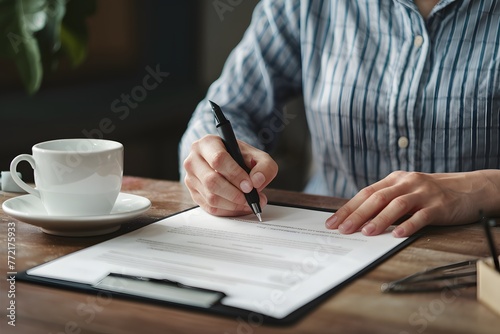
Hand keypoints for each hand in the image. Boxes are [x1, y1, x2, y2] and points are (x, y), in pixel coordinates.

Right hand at [183, 134, 277, 216]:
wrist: (231, 163)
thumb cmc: (241, 158)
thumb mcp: (258, 156)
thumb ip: (264, 166)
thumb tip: (257, 181)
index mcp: (208, 143)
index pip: (218, 159)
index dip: (235, 174)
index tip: (249, 185)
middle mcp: (194, 160)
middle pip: (211, 181)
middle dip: (234, 193)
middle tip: (250, 198)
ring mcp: (191, 178)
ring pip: (210, 197)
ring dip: (233, 204)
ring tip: (249, 203)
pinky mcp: (194, 193)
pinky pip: (210, 208)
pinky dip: (228, 211)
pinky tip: (240, 207)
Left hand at [325, 170, 497, 236]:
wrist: (469, 187)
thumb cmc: (431, 193)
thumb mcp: (406, 191)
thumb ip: (386, 201)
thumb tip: (358, 219)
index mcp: (394, 179)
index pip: (366, 193)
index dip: (347, 208)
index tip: (332, 223)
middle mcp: (407, 182)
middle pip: (376, 198)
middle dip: (356, 214)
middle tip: (342, 229)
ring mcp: (423, 193)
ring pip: (396, 205)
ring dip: (379, 219)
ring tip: (366, 232)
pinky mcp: (439, 205)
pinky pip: (422, 216)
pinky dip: (408, 225)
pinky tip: (398, 235)